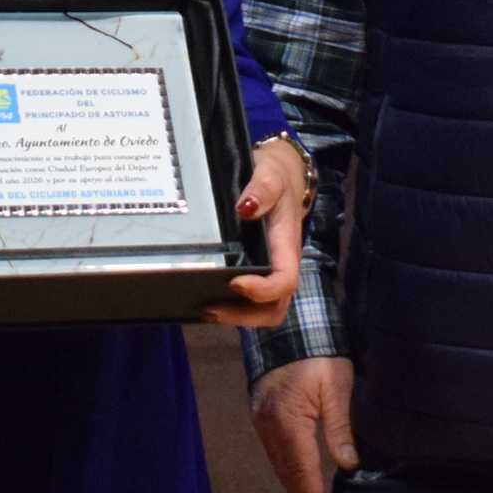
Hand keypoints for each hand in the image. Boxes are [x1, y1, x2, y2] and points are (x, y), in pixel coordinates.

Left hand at [201, 138, 308, 328]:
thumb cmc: (276, 177)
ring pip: (264, 311)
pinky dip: (232, 309)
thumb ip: (261, 189)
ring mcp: (271, 271)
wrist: (282, 176)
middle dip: (244, 316)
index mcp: (286, 245)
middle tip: (210, 308)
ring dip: (237, 318)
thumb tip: (246, 207)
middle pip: (274, 308)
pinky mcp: (259, 272)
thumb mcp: (270, 174)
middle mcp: (281, 264)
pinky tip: (206, 300)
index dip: (262, 289)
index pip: (284, 280)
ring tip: (205, 310)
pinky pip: (252, 303)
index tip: (235, 283)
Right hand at [249, 356, 357, 492]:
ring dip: (296, 490)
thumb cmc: (317, 354)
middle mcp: (269, 429)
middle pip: (288, 475)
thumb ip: (340, 425)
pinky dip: (289, 473)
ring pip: (280, 467)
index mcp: (288, 422)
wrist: (286, 326)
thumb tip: (349, 465)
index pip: (302, 472)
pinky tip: (301, 482)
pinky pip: (277, 455)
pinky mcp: (262, 418)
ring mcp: (262, 424)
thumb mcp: (336, 384)